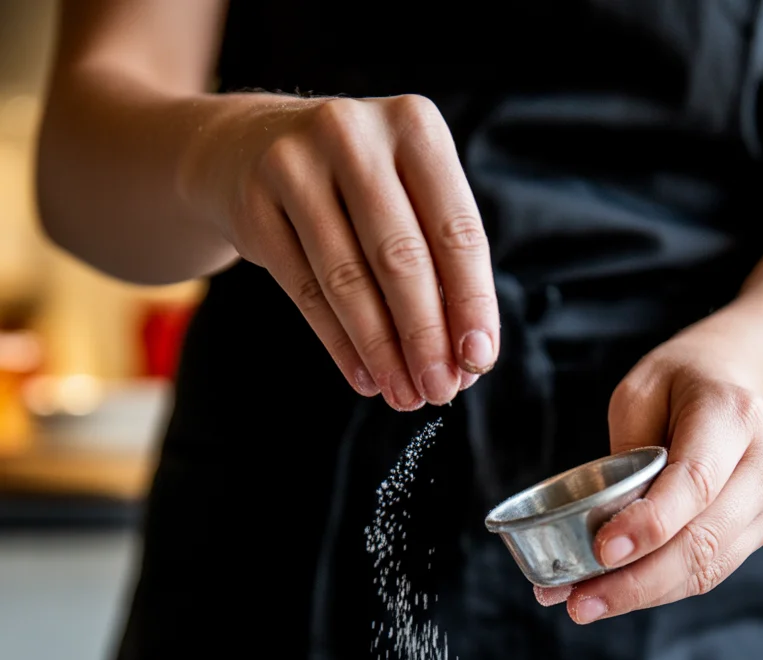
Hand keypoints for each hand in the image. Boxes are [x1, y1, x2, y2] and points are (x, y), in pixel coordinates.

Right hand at [182, 95, 498, 409]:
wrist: (248, 149)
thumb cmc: (355, 187)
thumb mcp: (407, 198)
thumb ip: (440, 266)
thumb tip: (465, 360)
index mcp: (415, 126)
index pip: (457, 230)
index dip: (472, 302)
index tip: (478, 360)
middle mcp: (355, 135)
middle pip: (401, 258)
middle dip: (425, 336)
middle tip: (439, 390)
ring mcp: (296, 165)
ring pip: (348, 279)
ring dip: (382, 351)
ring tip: (404, 394)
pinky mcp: (254, 204)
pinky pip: (305, 292)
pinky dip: (340, 344)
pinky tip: (364, 378)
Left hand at [534, 337, 762, 621]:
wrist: (736, 384)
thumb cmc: (678, 387)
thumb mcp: (640, 394)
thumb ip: (626, 454)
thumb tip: (603, 529)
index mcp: (733, 414)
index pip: (695, 481)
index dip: (651, 524)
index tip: (603, 551)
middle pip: (704, 539)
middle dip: (638, 580)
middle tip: (580, 602)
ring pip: (707, 567)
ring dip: (643, 594)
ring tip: (585, 605)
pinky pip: (708, 572)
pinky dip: (659, 590)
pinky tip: (615, 596)